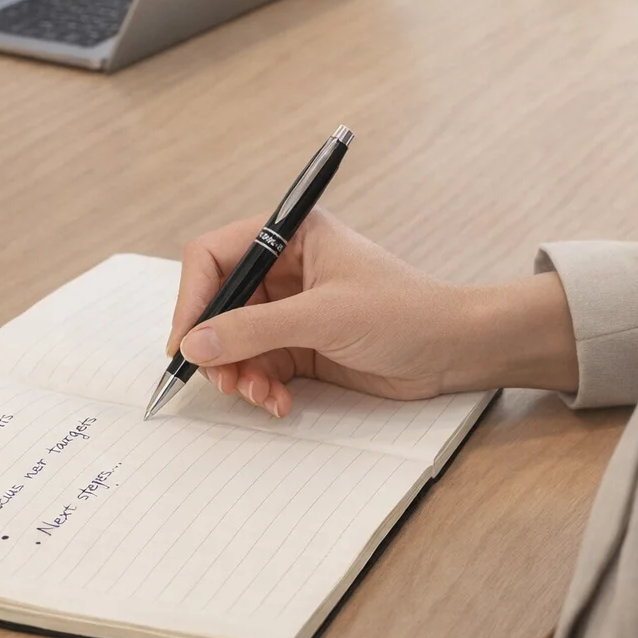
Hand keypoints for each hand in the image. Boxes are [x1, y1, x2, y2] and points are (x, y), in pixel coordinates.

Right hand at [166, 210, 579, 417]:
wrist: (453, 349)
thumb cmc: (401, 312)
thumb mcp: (323, 317)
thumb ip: (254, 329)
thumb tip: (192, 343)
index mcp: (291, 235)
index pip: (215, 255)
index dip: (192, 297)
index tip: (184, 343)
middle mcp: (286, 267)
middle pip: (220, 302)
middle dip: (217, 345)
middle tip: (223, 382)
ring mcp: (293, 307)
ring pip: (236, 340)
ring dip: (239, 372)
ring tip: (261, 395)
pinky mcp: (303, 343)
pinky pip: (260, 364)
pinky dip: (261, 386)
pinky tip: (280, 402)